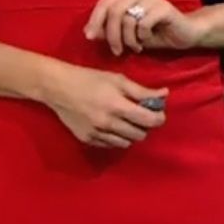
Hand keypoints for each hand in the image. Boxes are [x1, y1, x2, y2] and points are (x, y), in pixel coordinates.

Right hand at [43, 62, 167, 148]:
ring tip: (125, 120)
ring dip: (131, 133)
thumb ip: (141, 90)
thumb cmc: (89, 79)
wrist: (59, 87)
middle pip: (140, 135)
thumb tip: (164, 95)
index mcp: (117, 105)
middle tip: (139, 114)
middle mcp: (108, 123)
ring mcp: (97, 134)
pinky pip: (111, 145)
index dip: (159, 118)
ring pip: (127, 142)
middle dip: (144, 125)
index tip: (158, 113)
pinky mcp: (88, 140)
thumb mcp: (117, 79)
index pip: (149, 120)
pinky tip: (111, 125)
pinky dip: (116, 137)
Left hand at [83, 0, 205, 54]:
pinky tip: (148, 39)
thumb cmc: (153, 32)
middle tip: (116, 50)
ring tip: (135, 47)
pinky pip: (143, 24)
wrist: (183, 33)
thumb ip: (109, 30)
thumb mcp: (127, 33)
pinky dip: (142, 36)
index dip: (95, 20)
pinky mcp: (163, 6)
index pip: (104, 2)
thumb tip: (88, 32)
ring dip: (128, 39)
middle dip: (112, 35)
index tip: (89, 37)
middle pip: (114, 11)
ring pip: (127, 19)